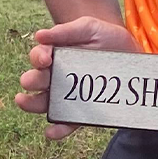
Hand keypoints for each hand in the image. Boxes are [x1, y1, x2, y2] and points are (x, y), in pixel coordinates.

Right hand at [14, 16, 138, 139]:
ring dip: (34, 104)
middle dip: (31, 80)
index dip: (38, 57)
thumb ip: (66, 31)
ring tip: (26, 103)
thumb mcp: (88, 27)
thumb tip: (39, 35)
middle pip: (36, 80)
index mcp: (55, 55)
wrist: (131, 53)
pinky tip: (51, 131)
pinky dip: (58, 129)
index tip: (45, 59)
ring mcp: (67, 96)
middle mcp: (56, 76)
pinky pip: (67, 123)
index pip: (39, 57)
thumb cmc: (105, 36)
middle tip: (33, 81)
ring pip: (44, 103)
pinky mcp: (81, 113)